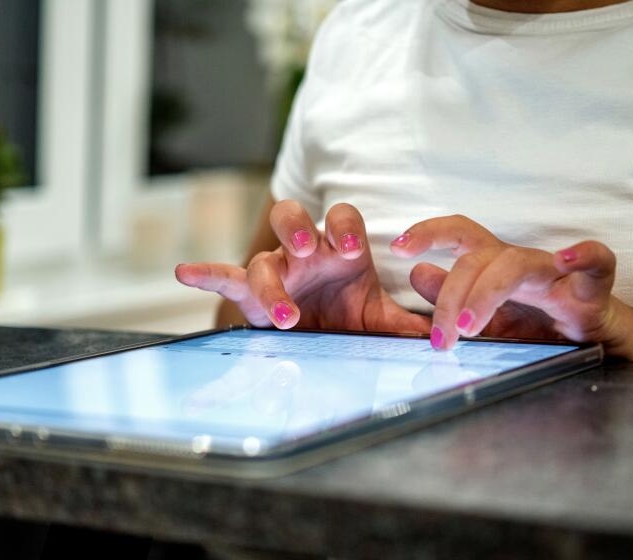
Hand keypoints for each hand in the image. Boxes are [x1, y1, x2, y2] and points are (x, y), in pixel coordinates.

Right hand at [176, 201, 429, 332]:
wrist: (318, 334)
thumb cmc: (347, 314)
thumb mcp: (377, 320)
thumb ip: (407, 323)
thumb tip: (449, 338)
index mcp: (338, 249)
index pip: (342, 218)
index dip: (344, 227)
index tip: (351, 250)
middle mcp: (303, 252)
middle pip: (294, 218)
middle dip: (298, 229)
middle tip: (307, 250)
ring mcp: (274, 270)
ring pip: (262, 259)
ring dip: (268, 282)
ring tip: (282, 314)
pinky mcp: (249, 294)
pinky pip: (226, 277)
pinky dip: (206, 274)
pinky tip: (184, 271)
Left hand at [391, 215, 632, 359]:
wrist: (592, 341)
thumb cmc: (536, 323)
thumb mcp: (485, 315)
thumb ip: (451, 297)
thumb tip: (417, 273)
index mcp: (492, 266)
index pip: (458, 236)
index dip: (428, 233)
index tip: (398, 249)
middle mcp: (519, 263)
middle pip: (478, 258)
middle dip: (451, 295)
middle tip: (440, 338)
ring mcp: (555, 273)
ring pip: (516, 264)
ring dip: (487, 294)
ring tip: (470, 327)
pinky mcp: (592, 289)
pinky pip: (596, 262)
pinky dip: (583, 255)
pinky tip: (566, 259)